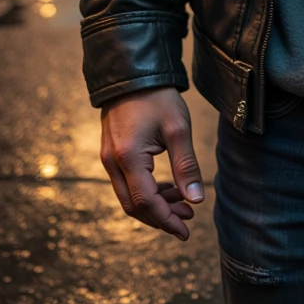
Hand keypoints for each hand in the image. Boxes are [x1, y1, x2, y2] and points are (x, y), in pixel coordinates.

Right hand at [99, 87, 203, 239]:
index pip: (146, 203)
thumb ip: (186, 166)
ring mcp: (108, 159)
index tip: (186, 231)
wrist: (133, 73)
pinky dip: (147, 191)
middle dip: (162, 217)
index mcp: (128, 157)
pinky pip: (127, 183)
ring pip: (129, 197)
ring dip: (155, 205)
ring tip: (183, 204)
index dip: (166, 220)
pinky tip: (168, 188)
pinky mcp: (111, 153)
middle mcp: (112, 163)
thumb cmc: (158, 97)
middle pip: (134, 206)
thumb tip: (195, 201)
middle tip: (188, 218)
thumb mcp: (178, 128)